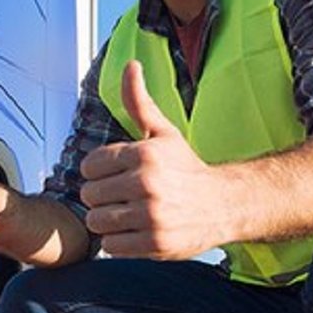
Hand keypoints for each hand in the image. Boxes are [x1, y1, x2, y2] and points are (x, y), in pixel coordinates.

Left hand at [79, 61, 235, 259]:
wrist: (223, 205)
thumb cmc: (186, 168)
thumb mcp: (163, 133)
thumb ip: (139, 102)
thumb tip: (130, 65)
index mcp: (144, 153)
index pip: (89, 166)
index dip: (99, 172)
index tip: (117, 175)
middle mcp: (147, 183)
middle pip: (89, 195)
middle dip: (102, 197)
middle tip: (123, 197)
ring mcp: (152, 215)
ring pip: (97, 221)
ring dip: (108, 221)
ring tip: (128, 214)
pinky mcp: (155, 243)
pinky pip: (111, 247)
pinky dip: (119, 243)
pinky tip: (136, 231)